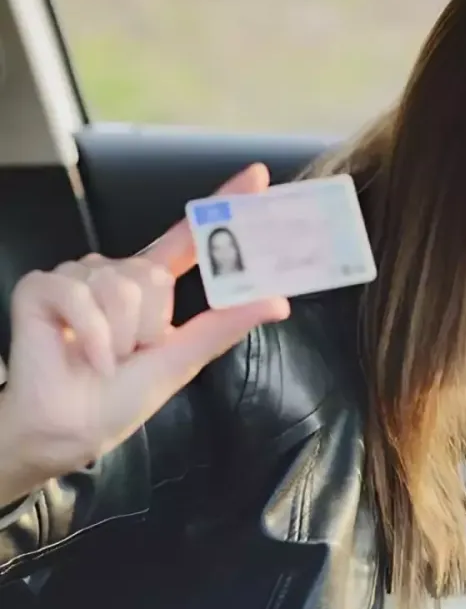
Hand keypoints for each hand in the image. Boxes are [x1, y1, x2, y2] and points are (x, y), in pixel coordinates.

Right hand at [0, 164, 289, 502]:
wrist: (66, 432)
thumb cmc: (119, 399)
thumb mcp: (182, 359)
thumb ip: (226, 325)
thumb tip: (279, 302)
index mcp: (151, 285)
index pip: (190, 236)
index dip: (222, 203)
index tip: (257, 176)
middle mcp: (116, 271)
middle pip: (154, 275)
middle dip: (151, 326)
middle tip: (133, 355)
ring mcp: (78, 275)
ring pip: (121, 285)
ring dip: (121, 336)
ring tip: (106, 358)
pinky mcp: (43, 286)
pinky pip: (81, 295)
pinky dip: (92, 336)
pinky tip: (84, 356)